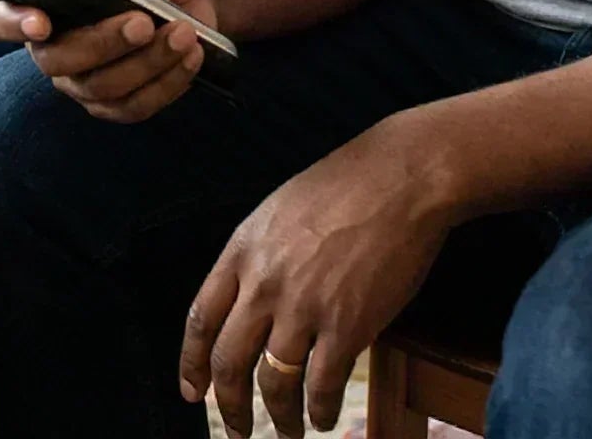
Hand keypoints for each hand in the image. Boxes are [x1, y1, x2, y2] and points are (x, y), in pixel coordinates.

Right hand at [0, 0, 221, 121]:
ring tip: (181, 33)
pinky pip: (136, 107)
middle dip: (101, 44)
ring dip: (146, 64)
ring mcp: (86, 79)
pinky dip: (167, 83)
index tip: (42, 21)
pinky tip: (189, 53)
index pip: (3, 20)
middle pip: (57, 62)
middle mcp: (55, 44)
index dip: (14, 24)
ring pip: (102, 90)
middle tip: (142, 21)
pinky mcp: (122, 101)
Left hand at [181, 128, 455, 436]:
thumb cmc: (343, 187)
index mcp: (241, 251)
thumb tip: (249, 302)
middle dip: (229, 406)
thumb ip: (257, 258)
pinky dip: (320, 410)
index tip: (193, 392)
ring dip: (279, 418)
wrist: (399, 179)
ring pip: (273, 382)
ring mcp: (304, 306)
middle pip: (229, 360)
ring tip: (287, 433)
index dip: (192, 363)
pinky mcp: (347, 325)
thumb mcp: (277, 212)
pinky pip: (322, 384)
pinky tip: (324, 418)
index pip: (199, 319)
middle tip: (237, 431)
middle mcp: (263, 283)